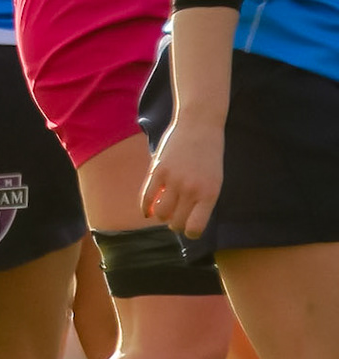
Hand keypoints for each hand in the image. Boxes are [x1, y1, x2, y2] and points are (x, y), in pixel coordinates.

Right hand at [142, 117, 222, 239]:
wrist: (200, 126)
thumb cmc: (209, 155)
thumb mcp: (213, 180)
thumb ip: (201, 200)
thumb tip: (185, 220)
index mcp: (209, 195)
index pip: (195, 228)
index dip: (190, 232)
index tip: (189, 228)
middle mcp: (191, 190)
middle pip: (176, 222)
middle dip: (175, 223)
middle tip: (176, 217)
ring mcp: (173, 180)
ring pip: (160, 213)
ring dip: (161, 215)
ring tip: (164, 210)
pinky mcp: (158, 170)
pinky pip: (147, 197)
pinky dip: (145, 207)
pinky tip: (147, 210)